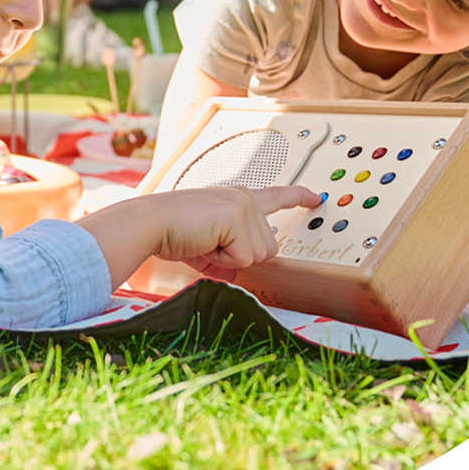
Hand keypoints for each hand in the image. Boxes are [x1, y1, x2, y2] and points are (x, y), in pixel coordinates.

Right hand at [77, 184, 320, 288]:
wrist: (150, 223)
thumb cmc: (172, 232)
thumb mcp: (206, 248)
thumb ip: (227, 257)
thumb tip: (235, 273)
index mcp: (238, 198)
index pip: (277, 196)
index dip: (299, 197)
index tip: (318, 196)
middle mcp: (245, 197)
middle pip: (268, 248)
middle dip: (240, 257)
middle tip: (208, 243)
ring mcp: (244, 205)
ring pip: (259, 255)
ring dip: (230, 258)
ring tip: (205, 241)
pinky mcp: (237, 217)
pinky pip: (244, 258)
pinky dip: (223, 259)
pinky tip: (204, 242)